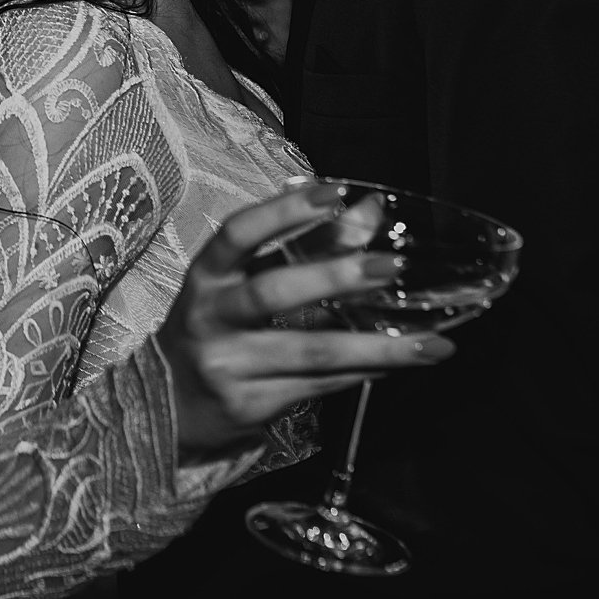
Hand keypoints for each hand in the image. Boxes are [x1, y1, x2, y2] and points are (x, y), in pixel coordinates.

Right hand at [156, 181, 453, 459]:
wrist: (168, 403)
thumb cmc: (218, 324)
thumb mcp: (245, 279)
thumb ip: (306, 244)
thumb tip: (370, 209)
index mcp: (206, 274)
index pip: (239, 234)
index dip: (284, 212)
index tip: (334, 192)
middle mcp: (210, 318)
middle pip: (273, 293)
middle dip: (336, 276)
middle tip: (393, 265)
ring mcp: (228, 366)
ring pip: (311, 353)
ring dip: (376, 346)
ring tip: (430, 343)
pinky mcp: (250, 406)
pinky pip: (319, 387)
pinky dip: (364, 373)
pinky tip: (398, 362)